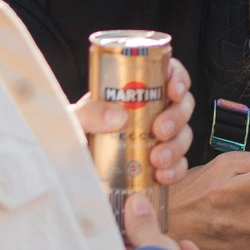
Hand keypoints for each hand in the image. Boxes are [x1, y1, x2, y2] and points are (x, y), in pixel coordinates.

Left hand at [71, 58, 196, 184]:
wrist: (66, 174)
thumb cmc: (66, 139)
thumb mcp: (72, 121)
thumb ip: (87, 113)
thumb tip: (119, 117)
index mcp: (131, 93)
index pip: (165, 73)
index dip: (178, 78)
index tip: (174, 91)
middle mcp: (149, 112)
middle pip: (181, 105)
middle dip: (177, 117)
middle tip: (160, 131)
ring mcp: (156, 139)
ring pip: (183, 134)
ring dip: (176, 146)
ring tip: (157, 160)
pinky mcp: (159, 165)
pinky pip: (179, 164)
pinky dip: (176, 169)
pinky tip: (162, 175)